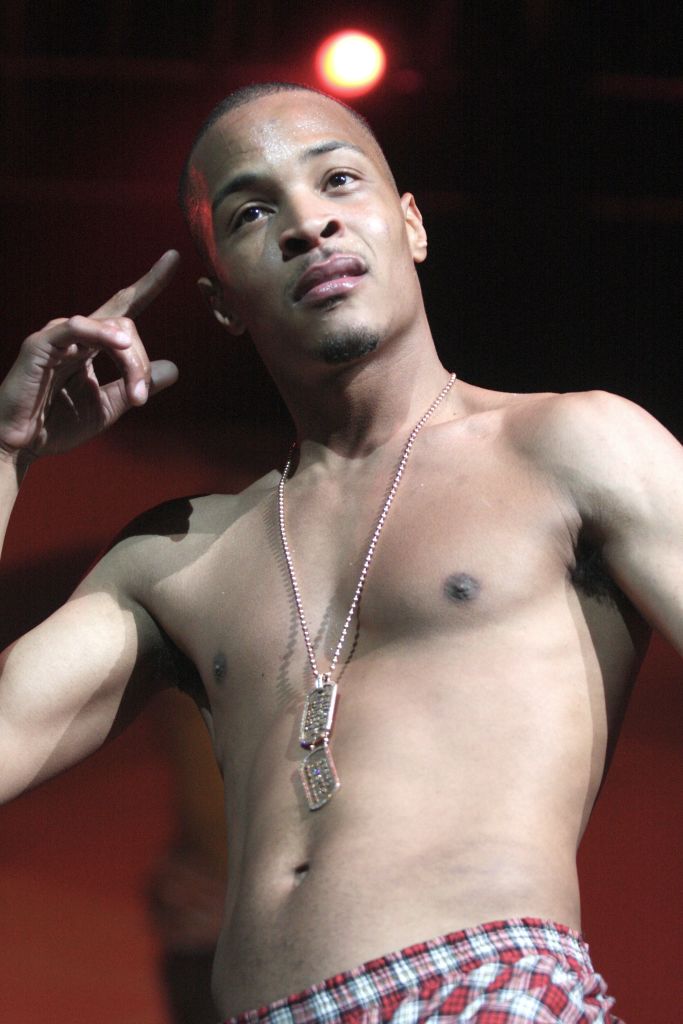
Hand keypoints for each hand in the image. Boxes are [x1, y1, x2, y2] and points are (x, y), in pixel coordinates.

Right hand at [0, 250, 179, 463]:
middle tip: (140, 398)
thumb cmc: (56, 425)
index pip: (124, 307)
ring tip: (135, 395)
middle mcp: (76, 334)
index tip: (173, 257)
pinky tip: (120, 343)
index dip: (149, 284)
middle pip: (126, 324)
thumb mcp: (109, 406)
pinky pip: (75, 327)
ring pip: (111, 327)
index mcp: (91, 344)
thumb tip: (173, 368)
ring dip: (131, 363)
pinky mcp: (40, 344)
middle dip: (141, 362)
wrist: (18, 445)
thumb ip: (137, 386)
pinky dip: (100, 332)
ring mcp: (58, 335)